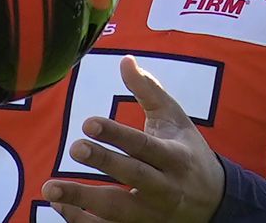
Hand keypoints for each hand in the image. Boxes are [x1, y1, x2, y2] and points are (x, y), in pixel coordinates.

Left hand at [42, 55, 224, 222]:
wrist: (214, 202)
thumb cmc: (188, 152)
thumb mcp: (176, 119)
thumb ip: (149, 90)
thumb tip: (125, 59)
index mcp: (175, 157)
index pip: (144, 145)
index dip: (117, 135)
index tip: (89, 122)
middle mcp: (166, 187)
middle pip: (133, 175)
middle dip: (104, 162)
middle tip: (74, 148)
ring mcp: (153, 214)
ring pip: (117, 210)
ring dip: (82, 201)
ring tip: (51, 188)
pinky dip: (83, 221)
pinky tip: (59, 206)